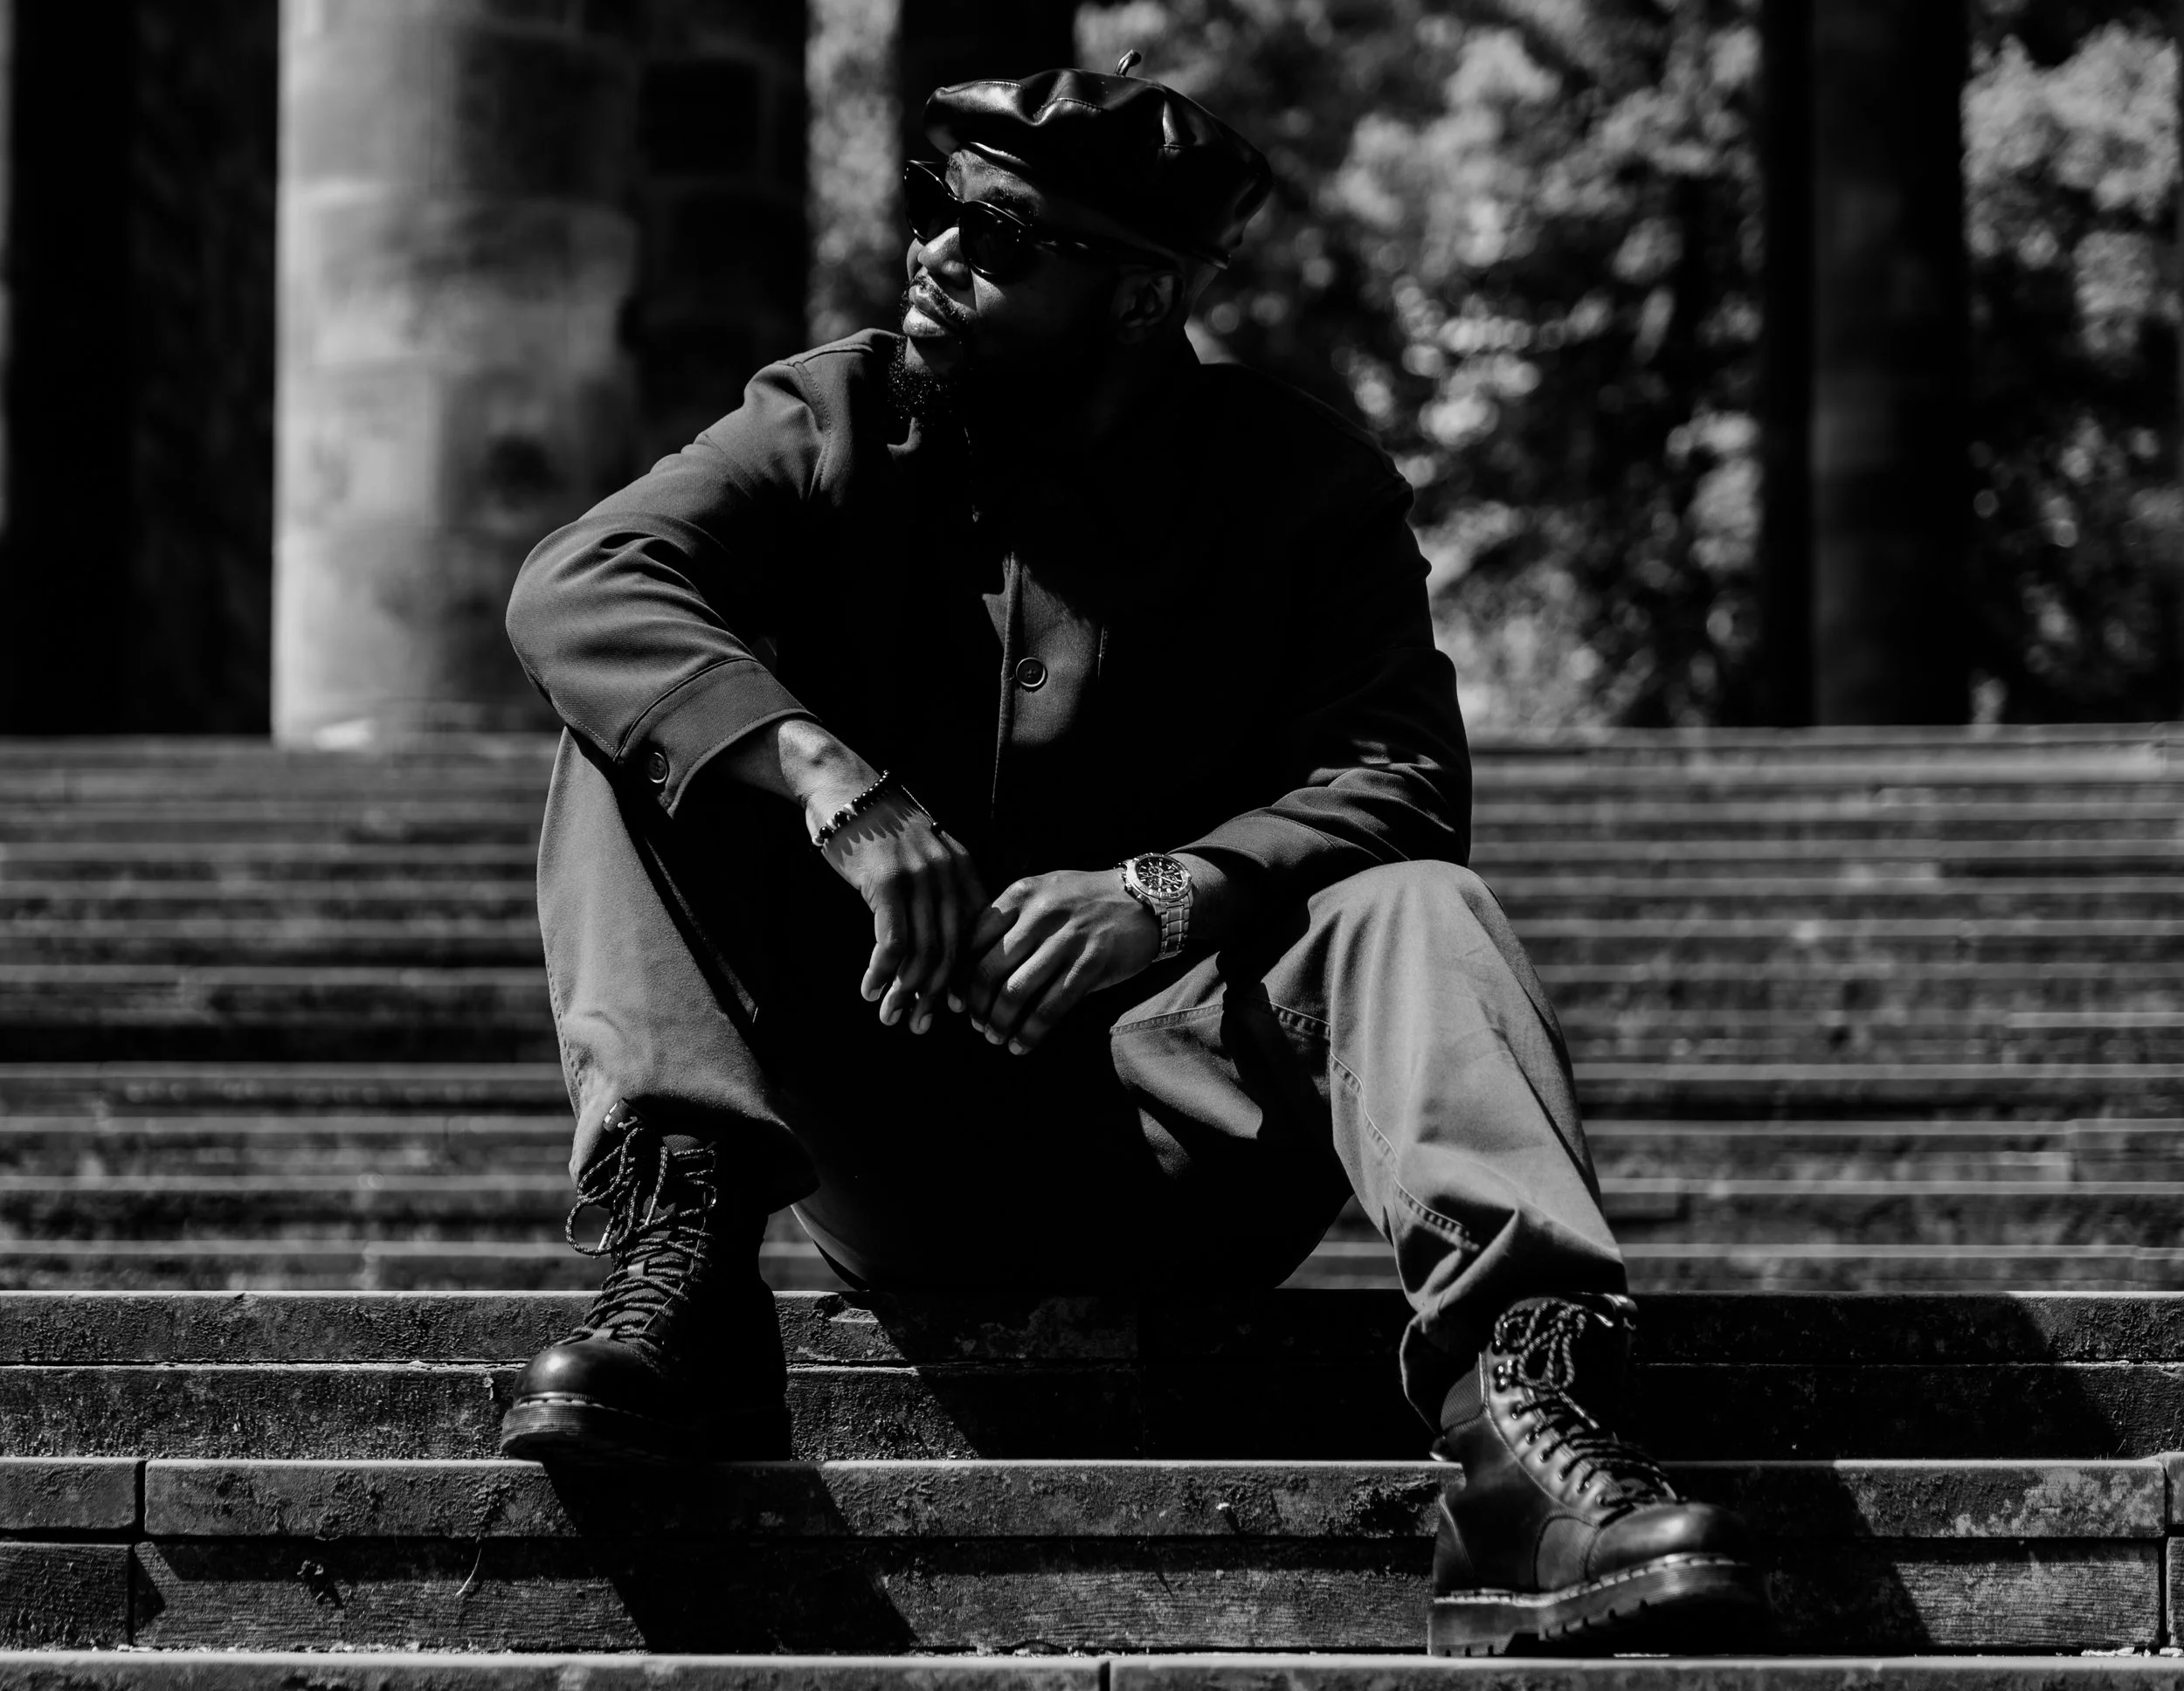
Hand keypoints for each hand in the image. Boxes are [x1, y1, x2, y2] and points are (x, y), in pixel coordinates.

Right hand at [814, 787, 984, 1033]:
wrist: (843, 787)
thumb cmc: (878, 827)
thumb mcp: (920, 854)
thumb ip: (936, 890)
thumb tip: (938, 946)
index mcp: (963, 869)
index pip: (975, 934)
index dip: (966, 976)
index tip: (955, 1008)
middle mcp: (948, 873)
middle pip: (951, 950)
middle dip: (934, 995)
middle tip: (919, 1025)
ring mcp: (919, 877)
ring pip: (921, 952)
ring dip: (904, 992)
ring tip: (889, 1016)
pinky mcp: (886, 881)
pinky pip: (891, 941)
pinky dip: (881, 973)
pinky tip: (870, 990)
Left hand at [954, 868, 1161, 1053]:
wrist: (1146, 898)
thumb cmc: (1085, 900)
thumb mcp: (1044, 892)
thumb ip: (1010, 919)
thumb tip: (970, 969)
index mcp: (1022, 894)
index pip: (973, 940)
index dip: (959, 977)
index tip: (956, 1001)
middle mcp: (1041, 915)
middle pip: (989, 970)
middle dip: (976, 1006)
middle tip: (975, 1024)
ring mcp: (1067, 940)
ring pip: (1016, 993)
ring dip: (999, 1024)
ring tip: (995, 1037)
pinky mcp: (1091, 965)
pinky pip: (1050, 1008)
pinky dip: (1030, 1033)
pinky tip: (1021, 1045)